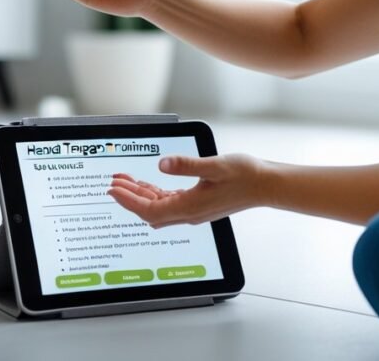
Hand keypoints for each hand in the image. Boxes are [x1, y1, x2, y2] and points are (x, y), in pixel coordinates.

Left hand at [108, 154, 268, 227]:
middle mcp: (189, 213)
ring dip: (140, 195)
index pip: (148, 210)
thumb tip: (162, 164)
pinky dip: (154, 194)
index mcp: (190, 207)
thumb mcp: (214, 165)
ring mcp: (193, 210)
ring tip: (125, 180)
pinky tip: (148, 184)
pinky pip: (169, 203)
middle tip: (113, 183)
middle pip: (149, 210)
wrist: (265, 185)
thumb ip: (186, 165)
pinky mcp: (198, 204)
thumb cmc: (245, 175)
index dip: (128, 201)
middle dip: (128, 198)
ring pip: (158, 207)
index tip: (113, 190)